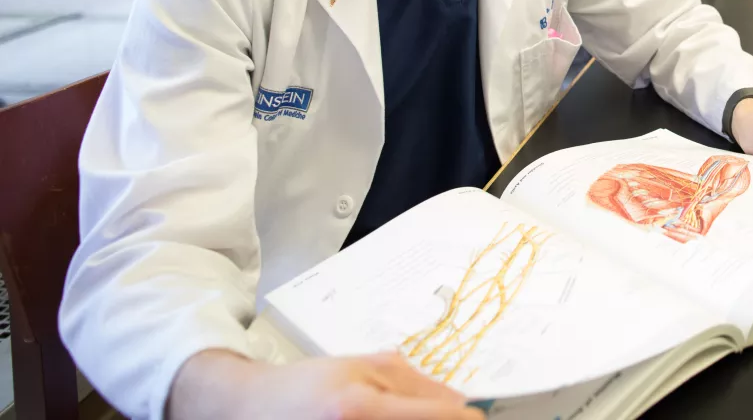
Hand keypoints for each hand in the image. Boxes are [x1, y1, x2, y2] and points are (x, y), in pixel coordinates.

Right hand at [168, 349, 483, 419]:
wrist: (247, 409)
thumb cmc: (303, 386)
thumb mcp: (360, 367)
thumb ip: (412, 381)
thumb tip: (458, 402)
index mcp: (359, 409)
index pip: (434, 418)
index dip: (463, 419)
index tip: (475, 417)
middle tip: (452, 419)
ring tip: (412, 417)